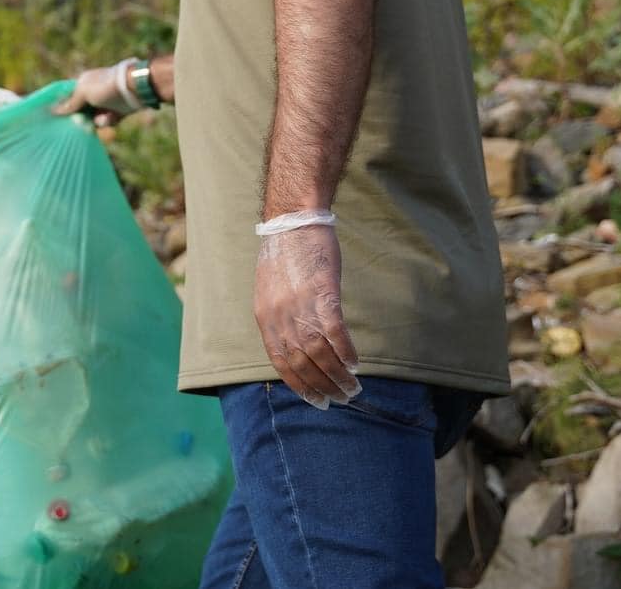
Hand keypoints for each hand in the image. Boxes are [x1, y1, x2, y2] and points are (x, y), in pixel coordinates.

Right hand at [52, 60, 141, 128]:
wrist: (133, 89)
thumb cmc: (105, 87)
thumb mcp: (83, 92)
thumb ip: (70, 103)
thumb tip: (54, 110)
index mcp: (83, 84)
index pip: (69, 98)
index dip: (64, 109)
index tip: (60, 119)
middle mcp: (93, 94)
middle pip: (80, 112)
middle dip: (82, 119)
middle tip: (83, 123)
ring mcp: (104, 103)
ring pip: (93, 119)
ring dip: (97, 121)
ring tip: (104, 117)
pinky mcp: (115, 112)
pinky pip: (106, 122)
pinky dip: (108, 121)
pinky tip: (113, 117)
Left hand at [253, 223, 360, 408]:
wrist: (292, 221)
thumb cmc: (284, 254)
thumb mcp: (270, 291)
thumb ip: (279, 318)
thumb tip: (294, 344)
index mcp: (265, 318)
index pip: (281, 364)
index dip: (300, 386)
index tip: (316, 401)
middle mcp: (280, 318)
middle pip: (303, 364)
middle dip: (323, 387)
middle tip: (341, 398)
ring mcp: (301, 307)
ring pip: (321, 355)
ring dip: (338, 375)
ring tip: (352, 387)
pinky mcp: (323, 294)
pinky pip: (336, 334)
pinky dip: (346, 352)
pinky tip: (355, 363)